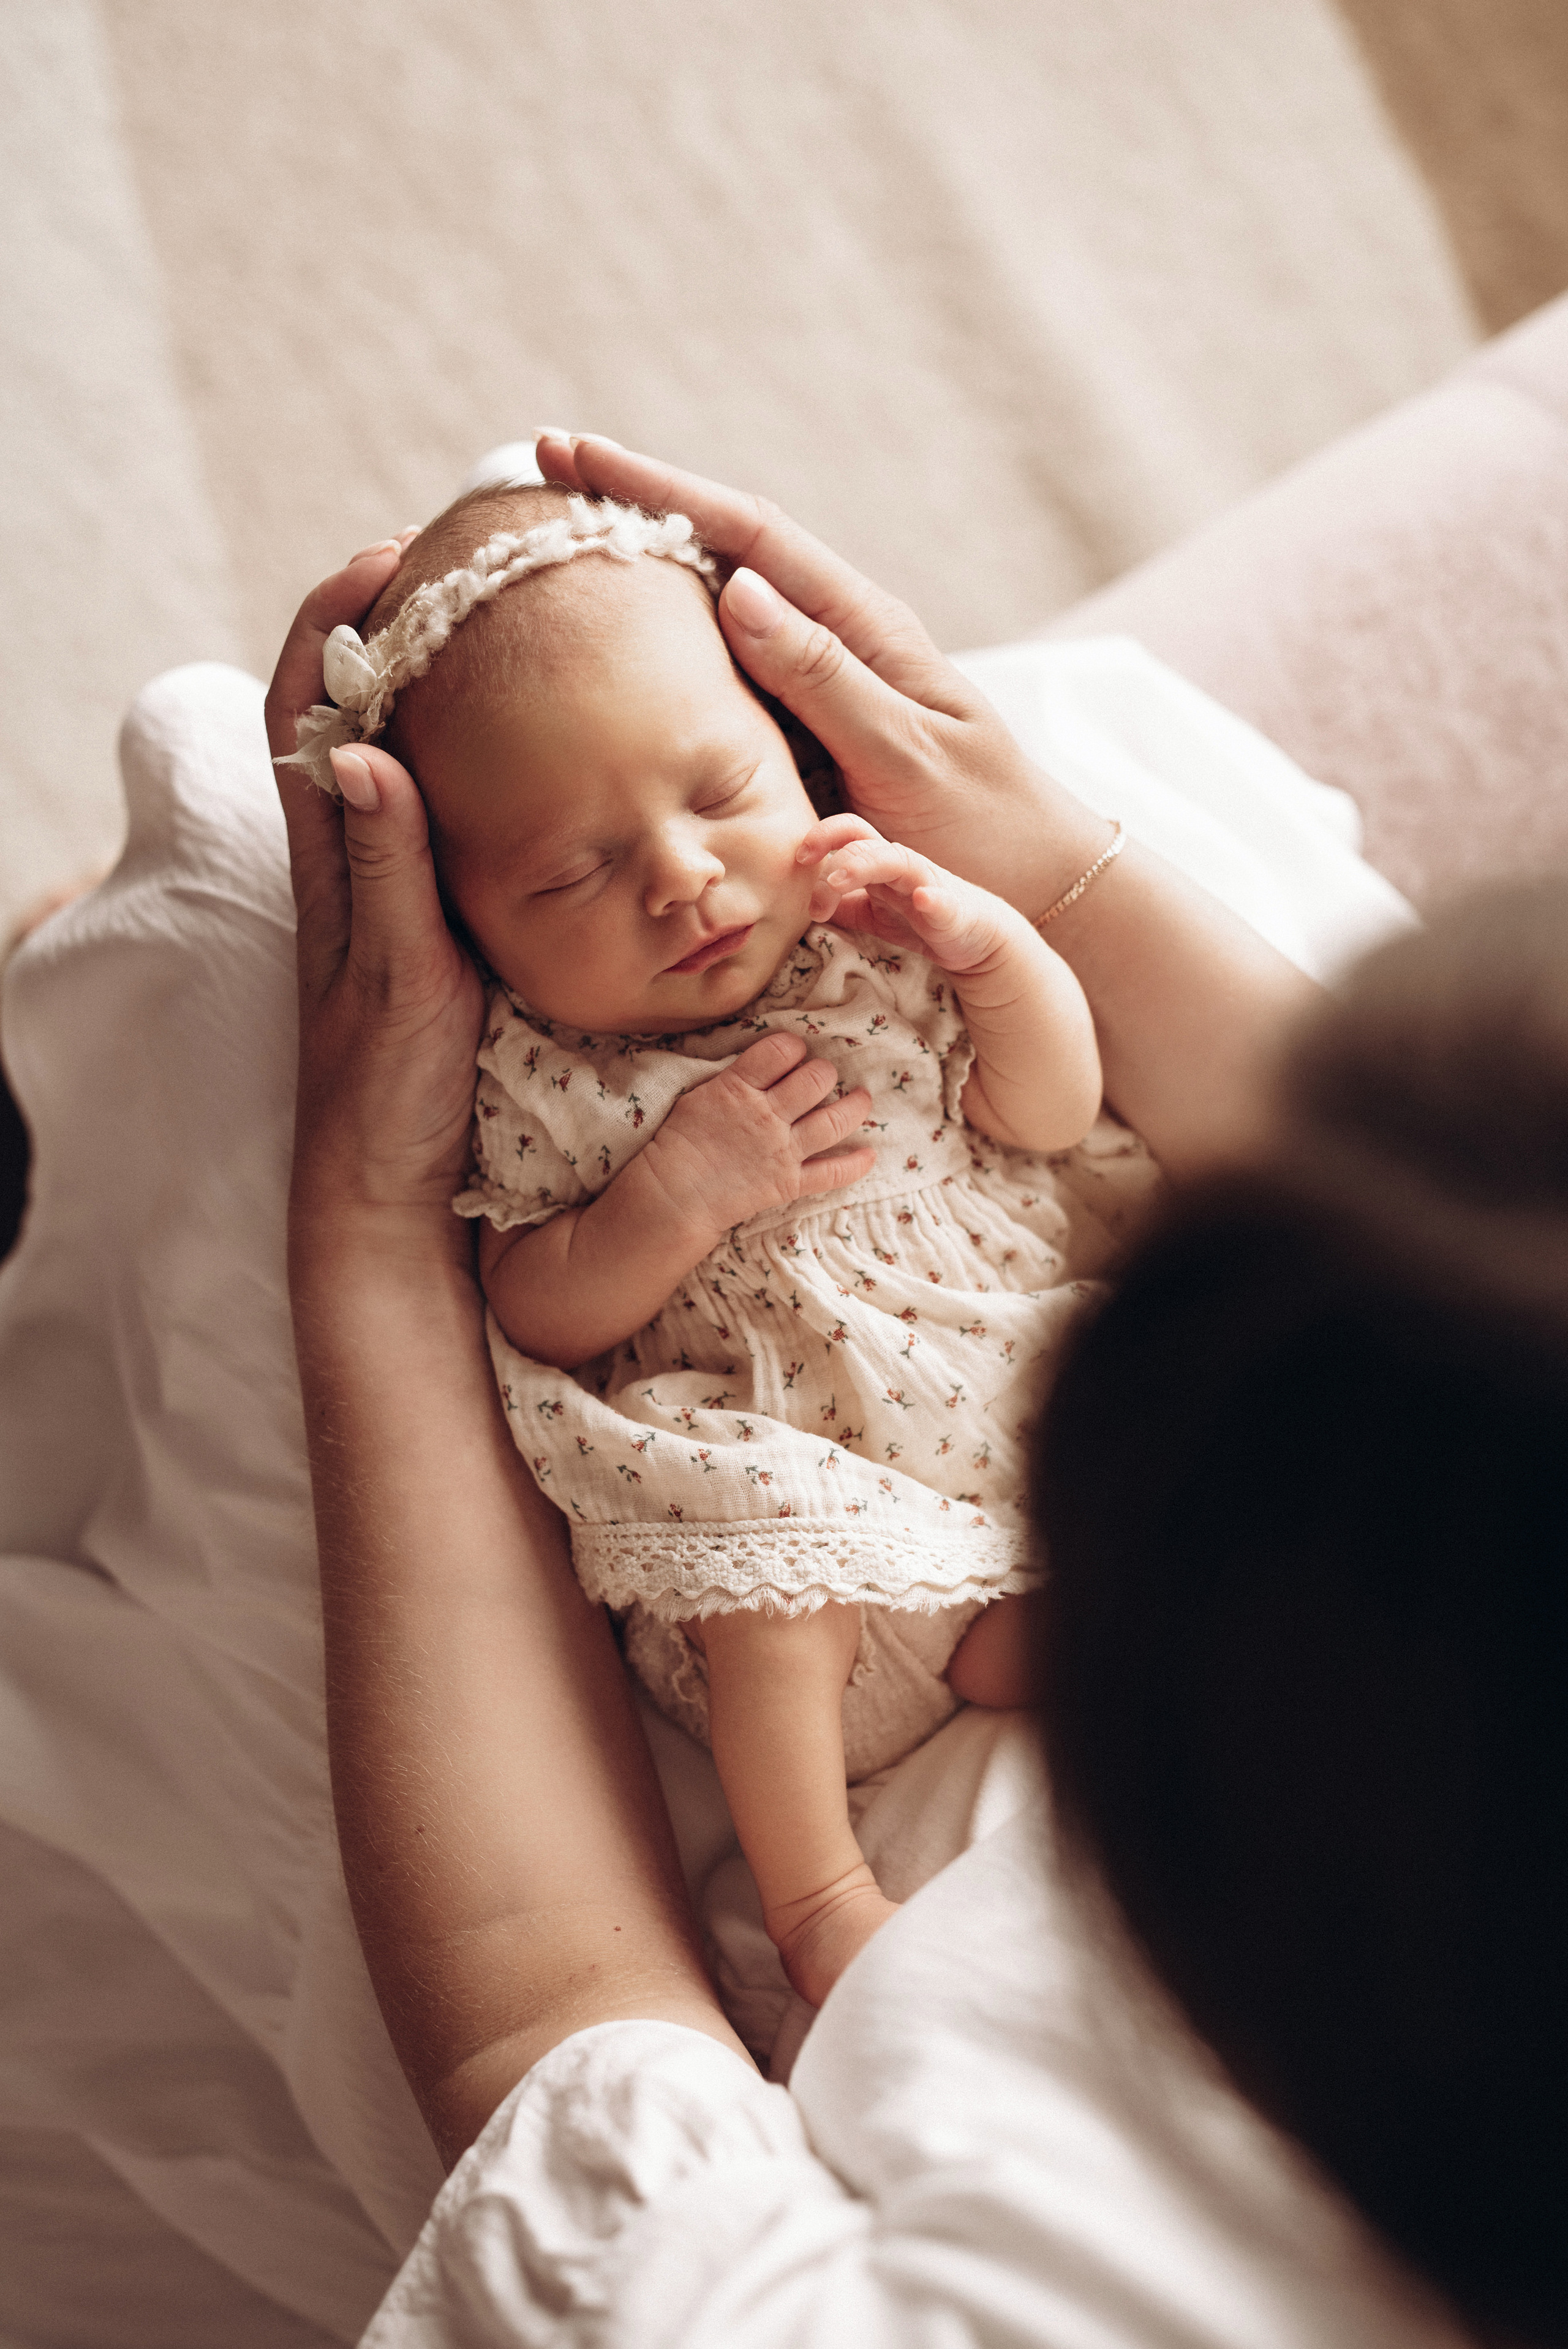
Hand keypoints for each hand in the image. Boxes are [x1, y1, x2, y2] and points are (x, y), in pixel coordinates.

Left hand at [266, 536, 484, 1232]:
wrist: (391, 1193)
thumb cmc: (387, 1096)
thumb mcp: (398, 979)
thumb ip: (388, 872)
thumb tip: (365, 752)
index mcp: (332, 865)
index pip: (307, 711)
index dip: (332, 624)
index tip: (391, 559)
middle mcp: (355, 866)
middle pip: (352, 711)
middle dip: (395, 626)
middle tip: (468, 570)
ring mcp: (393, 894)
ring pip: (404, 760)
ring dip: (439, 687)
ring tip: (508, 632)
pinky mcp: (435, 926)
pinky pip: (449, 818)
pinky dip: (479, 763)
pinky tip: (537, 754)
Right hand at [535, 433, 1110, 918]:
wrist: (1038, 891)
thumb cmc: (983, 830)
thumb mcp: (906, 755)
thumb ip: (825, 680)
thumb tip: (738, 588)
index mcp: (863, 628)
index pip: (747, 534)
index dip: (657, 490)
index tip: (573, 456)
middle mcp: (835, 639)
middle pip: (719, 549)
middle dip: (631, 505)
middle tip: (537, 471)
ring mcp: (817, 683)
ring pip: (713, 607)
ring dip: (637, 569)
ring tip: (548, 540)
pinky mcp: (803, 732)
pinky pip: (720, 675)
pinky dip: (662, 646)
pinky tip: (610, 642)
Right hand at [635, 1031, 874, 1249]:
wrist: (671, 1197)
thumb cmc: (675, 1144)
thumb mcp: (696, 1096)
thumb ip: (733, 1079)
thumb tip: (763, 1065)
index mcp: (739, 1088)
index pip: (781, 1050)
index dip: (793, 1046)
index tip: (793, 1052)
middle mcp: (767, 1115)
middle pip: (815, 1079)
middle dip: (824, 1072)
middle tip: (822, 1076)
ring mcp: (782, 1150)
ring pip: (834, 1120)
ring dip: (854, 1106)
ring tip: (862, 1098)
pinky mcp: (788, 1183)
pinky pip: (832, 1173)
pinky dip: (855, 1165)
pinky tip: (870, 1154)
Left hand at [800, 813, 1028, 976]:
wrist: (974, 939)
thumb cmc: (920, 919)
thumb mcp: (871, 913)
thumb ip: (840, 905)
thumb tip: (802, 902)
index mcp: (880, 863)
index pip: (849, 834)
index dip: (821, 836)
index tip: (798, 859)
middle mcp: (901, 866)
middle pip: (865, 841)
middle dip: (834, 850)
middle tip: (808, 875)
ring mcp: (927, 885)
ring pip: (897, 861)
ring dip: (865, 865)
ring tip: (841, 878)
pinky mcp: (951, 911)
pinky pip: (942, 900)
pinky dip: (933, 899)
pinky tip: (923, 899)